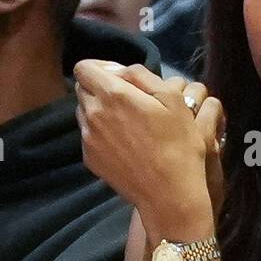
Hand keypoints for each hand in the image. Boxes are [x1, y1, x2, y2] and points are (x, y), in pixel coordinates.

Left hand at [73, 61, 217, 224]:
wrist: (168, 193)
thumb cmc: (177, 143)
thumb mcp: (171, 98)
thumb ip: (140, 75)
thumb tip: (119, 72)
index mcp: (112, 94)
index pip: (84, 67)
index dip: (101, 67)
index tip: (121, 76)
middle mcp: (92, 113)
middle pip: (82, 88)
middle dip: (101, 87)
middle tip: (128, 99)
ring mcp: (88, 138)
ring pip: (85, 112)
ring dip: (100, 110)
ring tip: (127, 123)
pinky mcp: (89, 158)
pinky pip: (89, 135)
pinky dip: (101, 133)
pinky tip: (125, 144)